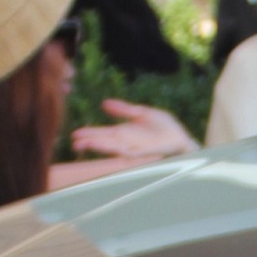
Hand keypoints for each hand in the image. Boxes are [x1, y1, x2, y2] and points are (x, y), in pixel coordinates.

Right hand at [69, 98, 198, 162]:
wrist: (182, 138)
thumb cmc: (165, 128)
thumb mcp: (142, 113)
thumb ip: (124, 109)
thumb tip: (104, 104)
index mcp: (125, 133)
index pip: (104, 133)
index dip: (90, 133)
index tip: (75, 134)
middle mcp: (128, 142)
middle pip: (105, 142)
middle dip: (90, 142)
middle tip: (74, 142)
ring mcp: (136, 149)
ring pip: (114, 149)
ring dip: (100, 147)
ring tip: (85, 145)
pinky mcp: (147, 153)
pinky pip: (131, 153)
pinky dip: (121, 151)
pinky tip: (112, 148)